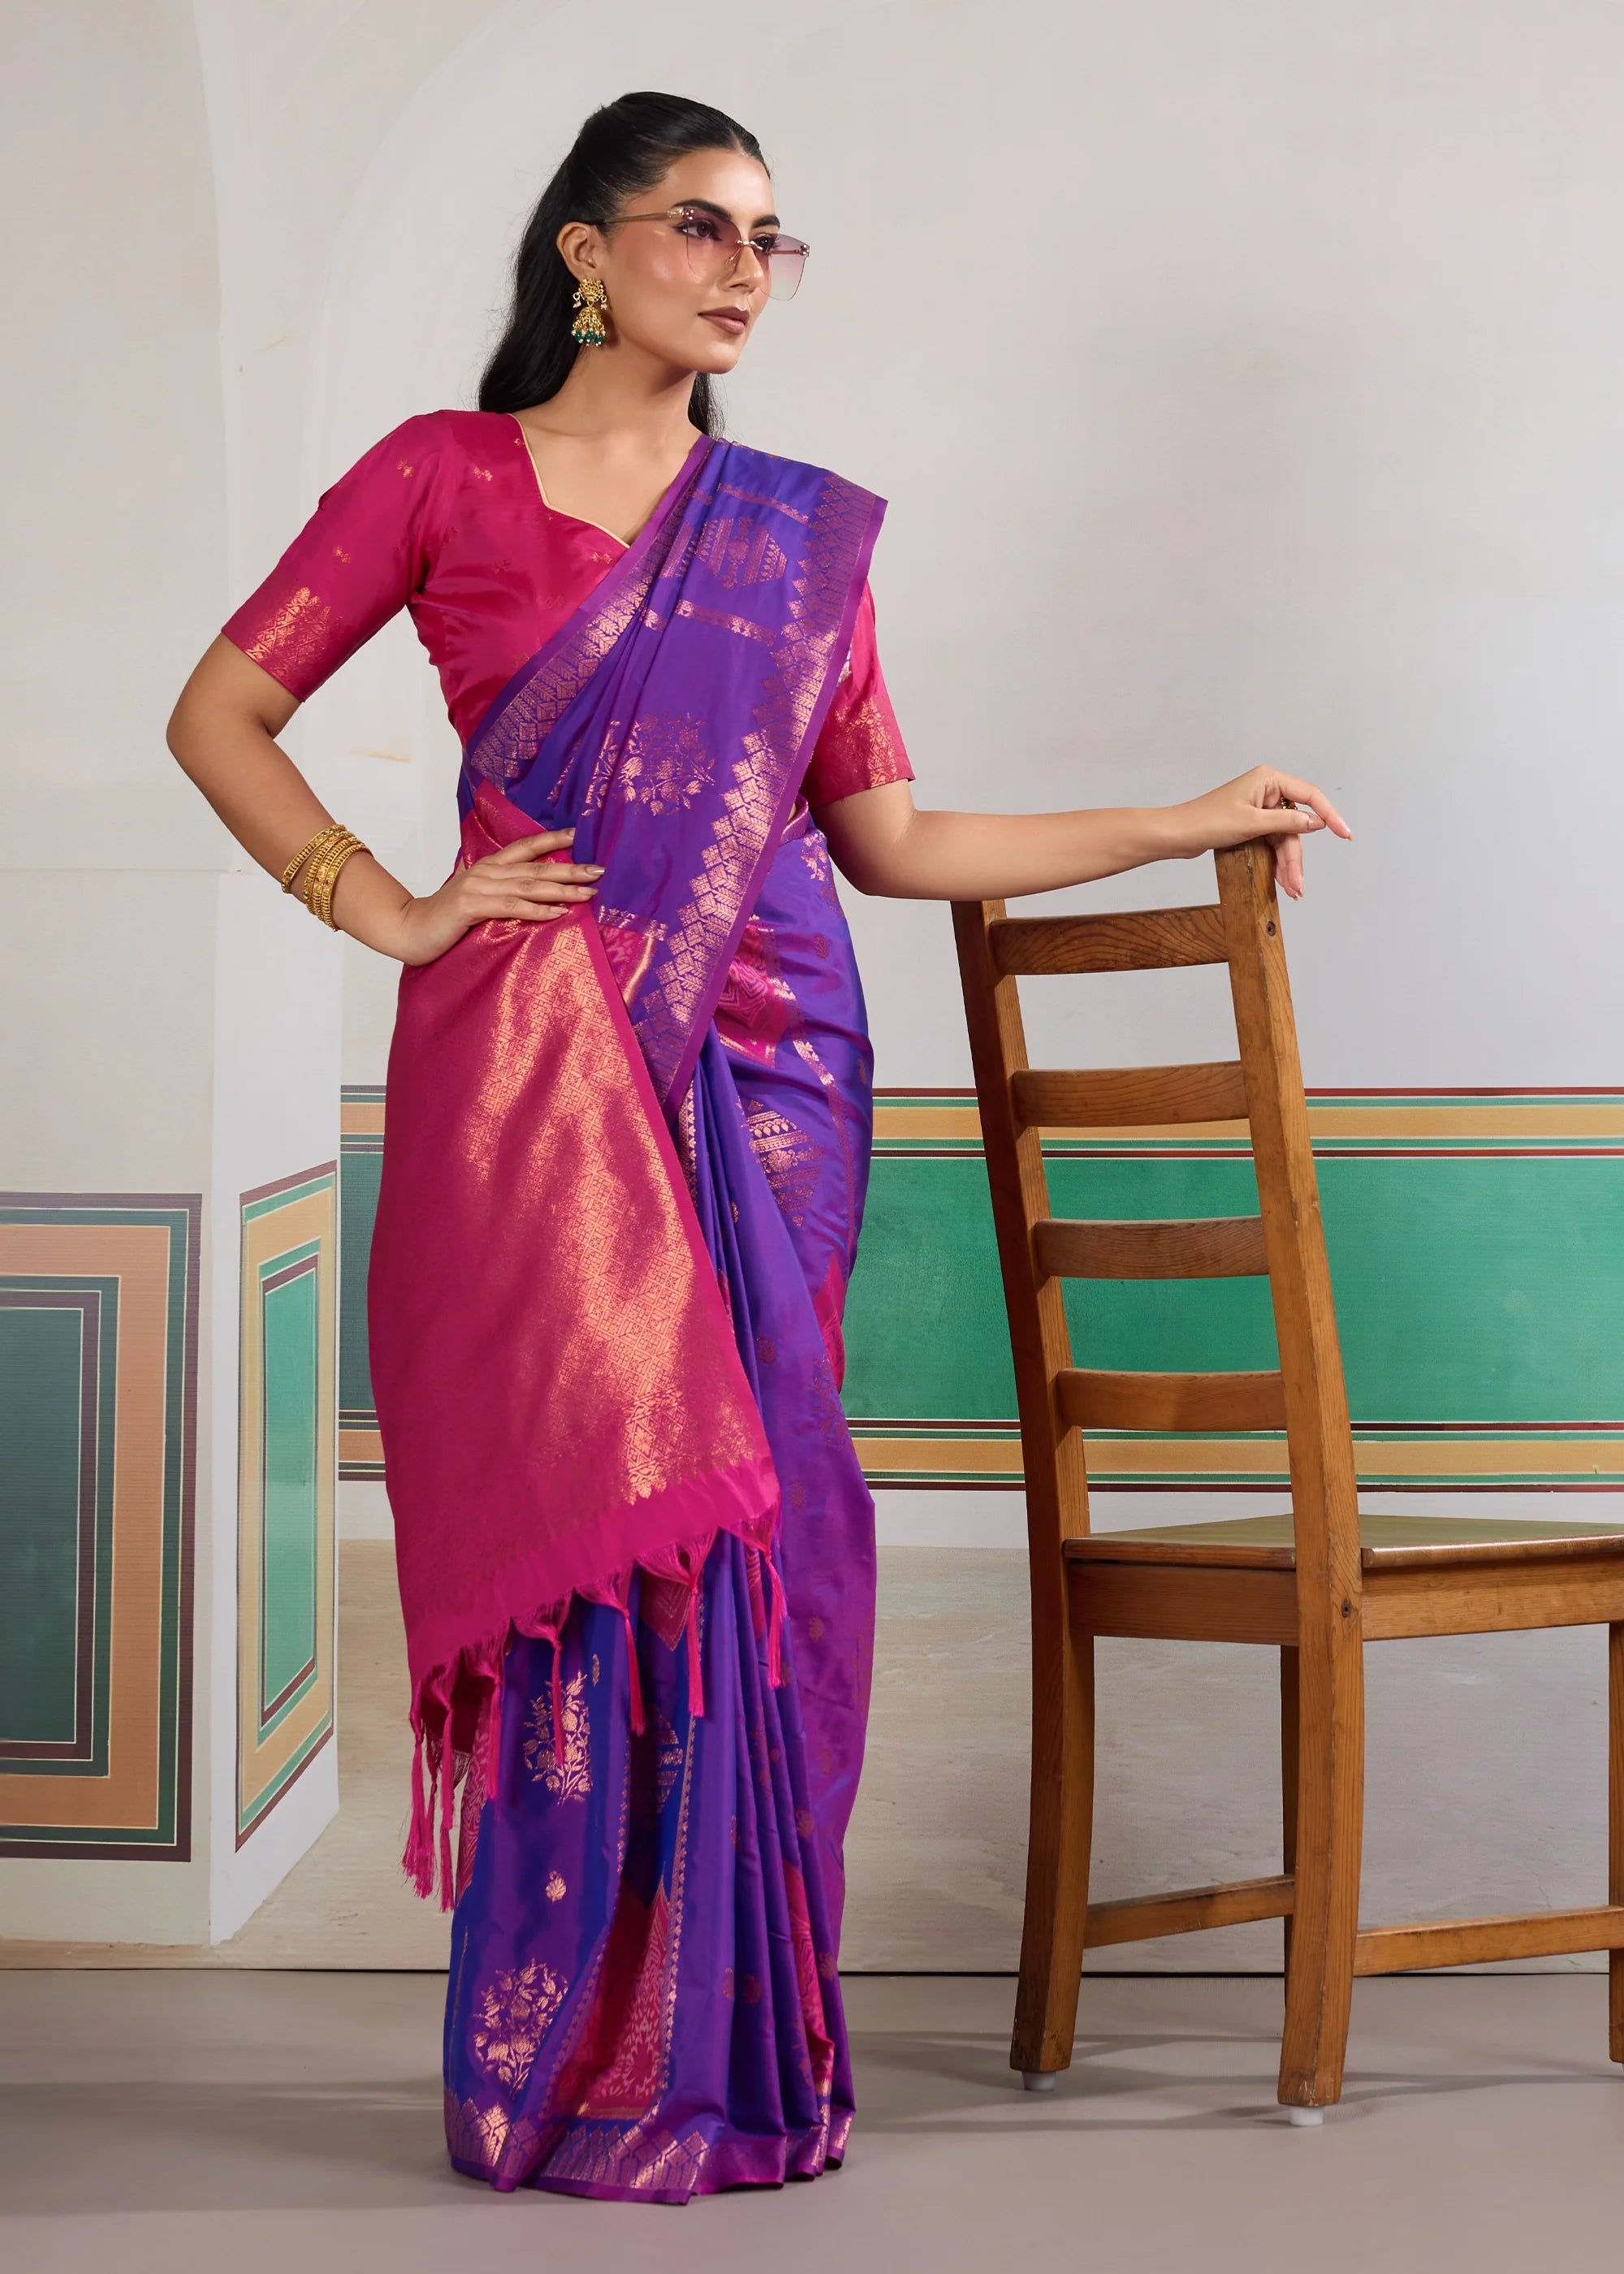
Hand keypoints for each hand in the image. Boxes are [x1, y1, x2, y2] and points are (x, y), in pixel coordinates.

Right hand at [393, 828, 603, 965]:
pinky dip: (537, 910)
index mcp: (487, 867)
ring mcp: (478, 887)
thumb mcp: (475, 900)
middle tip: (598, 870)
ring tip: (588, 892)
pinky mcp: (471, 906)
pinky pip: (512, 908)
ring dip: (561, 889)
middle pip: (535, 867)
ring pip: (528, 886)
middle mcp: (485, 872)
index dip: (551, 840)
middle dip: (569, 868)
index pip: (524, 848)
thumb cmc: (443, 919)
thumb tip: (528, 896)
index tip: (578, 836)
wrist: (407, 929)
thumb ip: (498, 892)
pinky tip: (558, 913)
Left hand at [1167, 767, 1351, 900]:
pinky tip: (1283, 880)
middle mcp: (1266, 791)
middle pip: (1295, 826)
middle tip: (1298, 885)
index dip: (1329, 815)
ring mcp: (1259, 808)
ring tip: (1292, 889)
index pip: (1309, 796)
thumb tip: (1316, 822)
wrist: (1177, 835)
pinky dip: (1278, 862)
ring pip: (1285, 839)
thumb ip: (1287, 822)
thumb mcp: (1252, 823)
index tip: (1344, 834)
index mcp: (1268, 780)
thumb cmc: (1206, 821)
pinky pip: (1273, 843)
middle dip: (1296, 857)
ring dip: (1288, 865)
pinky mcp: (1252, 824)